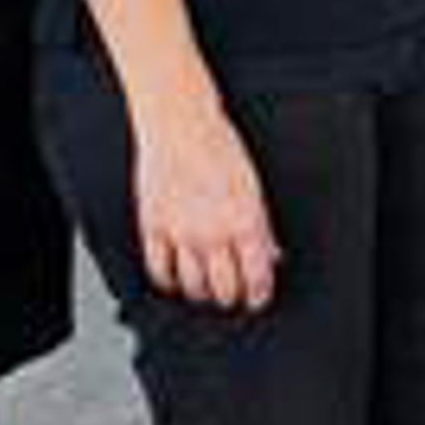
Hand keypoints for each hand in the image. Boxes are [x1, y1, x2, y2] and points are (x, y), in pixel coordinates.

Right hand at [134, 96, 279, 312]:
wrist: (180, 126)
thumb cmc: (219, 148)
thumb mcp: (255, 188)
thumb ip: (263, 227)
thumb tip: (272, 254)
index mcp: (244, 222)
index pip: (256, 277)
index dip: (259, 295)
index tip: (257, 298)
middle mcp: (212, 233)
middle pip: (223, 289)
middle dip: (232, 298)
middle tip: (232, 296)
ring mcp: (180, 233)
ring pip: (191, 286)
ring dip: (201, 294)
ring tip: (206, 291)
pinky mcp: (152, 228)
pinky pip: (158, 270)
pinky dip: (168, 282)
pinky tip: (175, 280)